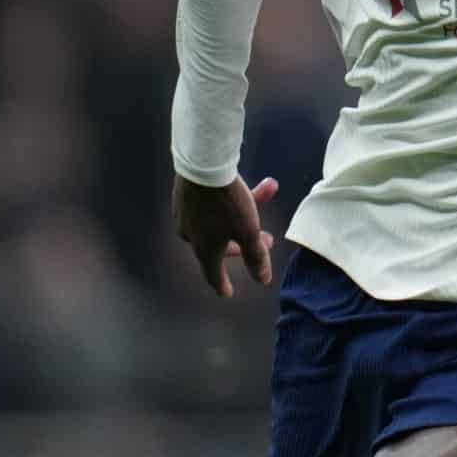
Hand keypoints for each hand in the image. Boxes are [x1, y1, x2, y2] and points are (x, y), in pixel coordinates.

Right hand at [174, 173, 279, 297]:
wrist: (202, 164)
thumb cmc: (226, 202)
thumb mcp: (248, 231)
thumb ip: (256, 256)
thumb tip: (262, 280)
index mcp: (204, 249)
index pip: (213, 274)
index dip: (223, 284)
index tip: (228, 293)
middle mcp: (191, 235)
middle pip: (222, 245)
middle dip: (247, 242)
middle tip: (267, 239)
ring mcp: (187, 215)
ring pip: (222, 219)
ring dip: (248, 207)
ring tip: (270, 186)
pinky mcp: (186, 196)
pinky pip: (213, 203)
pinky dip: (231, 198)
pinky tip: (242, 182)